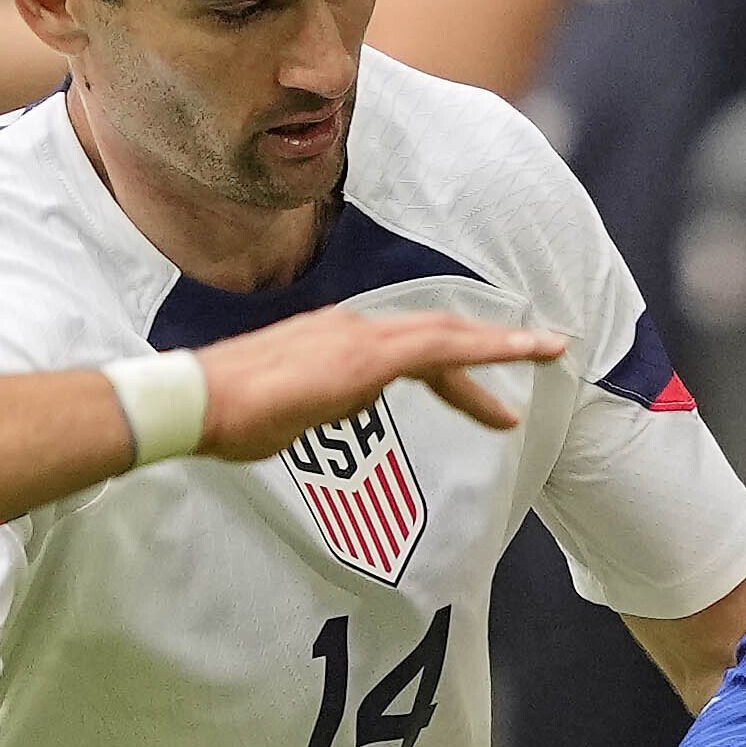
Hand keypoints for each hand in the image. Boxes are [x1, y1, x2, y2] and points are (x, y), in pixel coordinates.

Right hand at [195, 304, 567, 454]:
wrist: (196, 403)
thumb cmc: (227, 417)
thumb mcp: (286, 415)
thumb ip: (317, 409)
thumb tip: (333, 411)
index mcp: (335, 342)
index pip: (408, 351)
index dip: (453, 369)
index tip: (486, 394)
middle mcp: (352, 329)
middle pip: (436, 336)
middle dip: (490, 347)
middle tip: (543, 351)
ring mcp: (358, 339)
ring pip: (446, 334)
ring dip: (500, 341)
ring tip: (548, 348)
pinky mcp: (364, 357)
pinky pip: (439, 349)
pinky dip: (484, 347)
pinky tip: (519, 352)